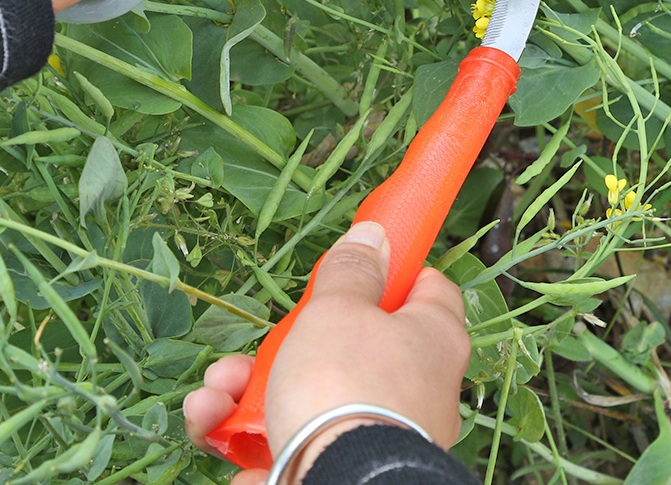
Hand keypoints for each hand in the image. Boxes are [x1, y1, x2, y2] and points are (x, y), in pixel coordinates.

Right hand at [184, 223, 470, 483]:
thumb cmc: (344, 382)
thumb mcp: (339, 308)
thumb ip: (352, 270)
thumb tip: (374, 235)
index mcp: (432, 339)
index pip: (429, 289)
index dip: (397, 271)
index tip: (362, 266)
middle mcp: (416, 388)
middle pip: (355, 345)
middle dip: (292, 339)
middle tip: (267, 337)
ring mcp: (379, 432)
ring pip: (312, 394)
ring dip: (250, 387)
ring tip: (217, 387)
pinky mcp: (339, 469)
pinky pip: (293, 440)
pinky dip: (249, 434)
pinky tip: (211, 420)